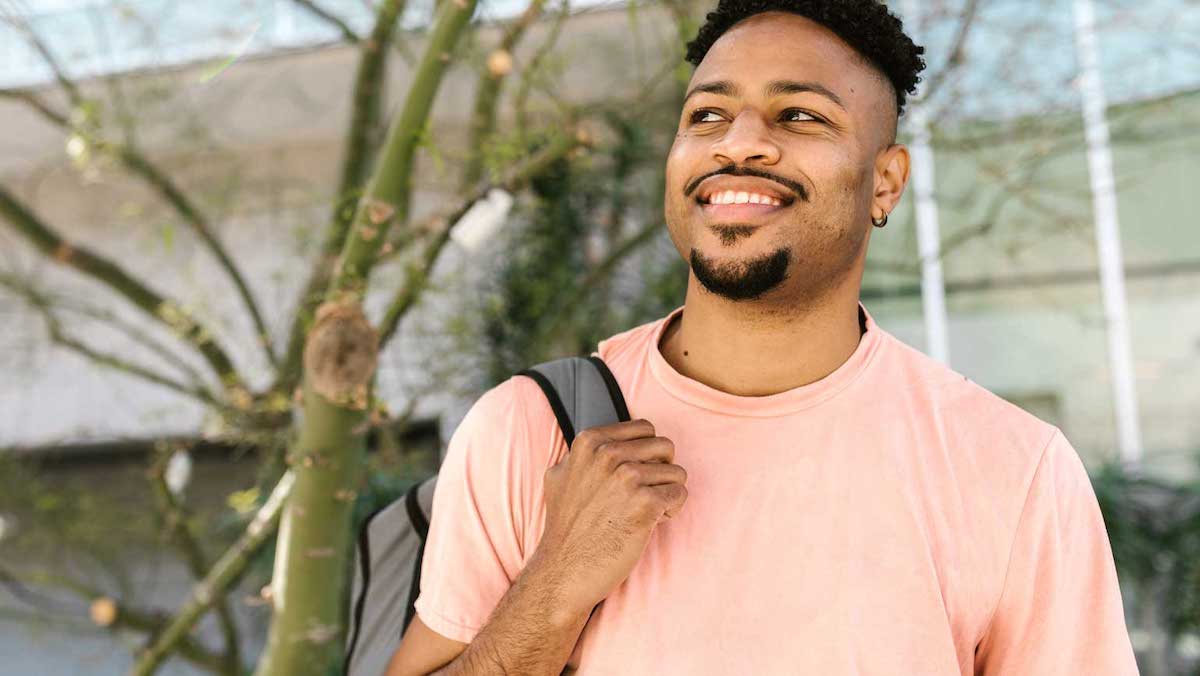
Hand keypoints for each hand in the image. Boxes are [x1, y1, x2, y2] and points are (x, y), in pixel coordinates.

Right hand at [530, 418, 687, 616]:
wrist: (563, 570)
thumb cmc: (566, 528)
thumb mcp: (561, 476)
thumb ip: (585, 455)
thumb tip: (608, 441)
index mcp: (589, 441)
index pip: (645, 429)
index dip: (646, 454)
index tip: (633, 477)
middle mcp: (608, 453)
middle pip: (665, 447)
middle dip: (660, 471)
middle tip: (642, 496)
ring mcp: (627, 477)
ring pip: (676, 472)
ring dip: (665, 494)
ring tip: (642, 513)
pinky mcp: (645, 503)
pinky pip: (680, 494)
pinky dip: (670, 510)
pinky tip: (648, 524)